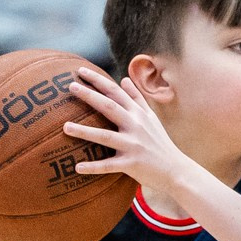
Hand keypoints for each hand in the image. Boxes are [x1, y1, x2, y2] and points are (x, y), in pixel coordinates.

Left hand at [62, 67, 190, 192]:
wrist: (176, 169)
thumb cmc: (160, 143)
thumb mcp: (151, 118)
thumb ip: (137, 98)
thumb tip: (123, 79)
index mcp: (138, 113)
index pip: (116, 92)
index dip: (98, 80)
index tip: (81, 71)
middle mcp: (135, 126)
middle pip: (109, 107)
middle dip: (90, 95)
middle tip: (71, 86)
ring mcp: (133, 145)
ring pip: (106, 136)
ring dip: (85, 132)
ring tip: (65, 127)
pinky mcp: (132, 164)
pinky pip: (109, 165)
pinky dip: (93, 167)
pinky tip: (77, 167)